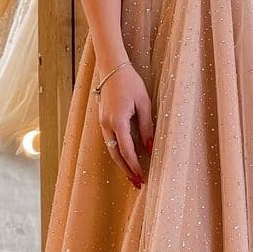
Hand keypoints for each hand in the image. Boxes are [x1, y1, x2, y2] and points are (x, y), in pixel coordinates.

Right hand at [97, 62, 153, 187]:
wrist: (112, 68)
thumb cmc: (130, 83)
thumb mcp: (144, 103)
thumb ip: (146, 126)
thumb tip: (150, 147)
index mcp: (118, 121)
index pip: (126, 150)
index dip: (134, 165)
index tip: (142, 177)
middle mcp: (107, 125)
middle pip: (115, 154)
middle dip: (126, 169)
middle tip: (137, 183)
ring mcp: (102, 122)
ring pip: (111, 148)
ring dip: (121, 162)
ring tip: (132, 174)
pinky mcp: (103, 119)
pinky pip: (109, 140)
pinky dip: (117, 151)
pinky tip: (125, 157)